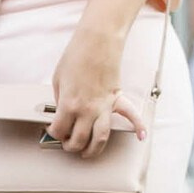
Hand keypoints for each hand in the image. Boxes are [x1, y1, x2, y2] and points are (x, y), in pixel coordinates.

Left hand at [48, 25, 147, 158]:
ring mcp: (104, 106)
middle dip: (71, 146)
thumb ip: (60, 100)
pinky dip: (138, 126)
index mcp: (69, 105)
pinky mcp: (116, 98)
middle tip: (68, 144)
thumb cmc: (77, 55)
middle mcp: (87, 110)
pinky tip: (141, 136)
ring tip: (88, 152)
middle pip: (79, 141)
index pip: (58, 131)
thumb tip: (61, 113)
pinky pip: (131, 115)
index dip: (52, 133)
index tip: (52, 130)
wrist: (98, 40)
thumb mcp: (58, 79)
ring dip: (94, 149)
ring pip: (101, 137)